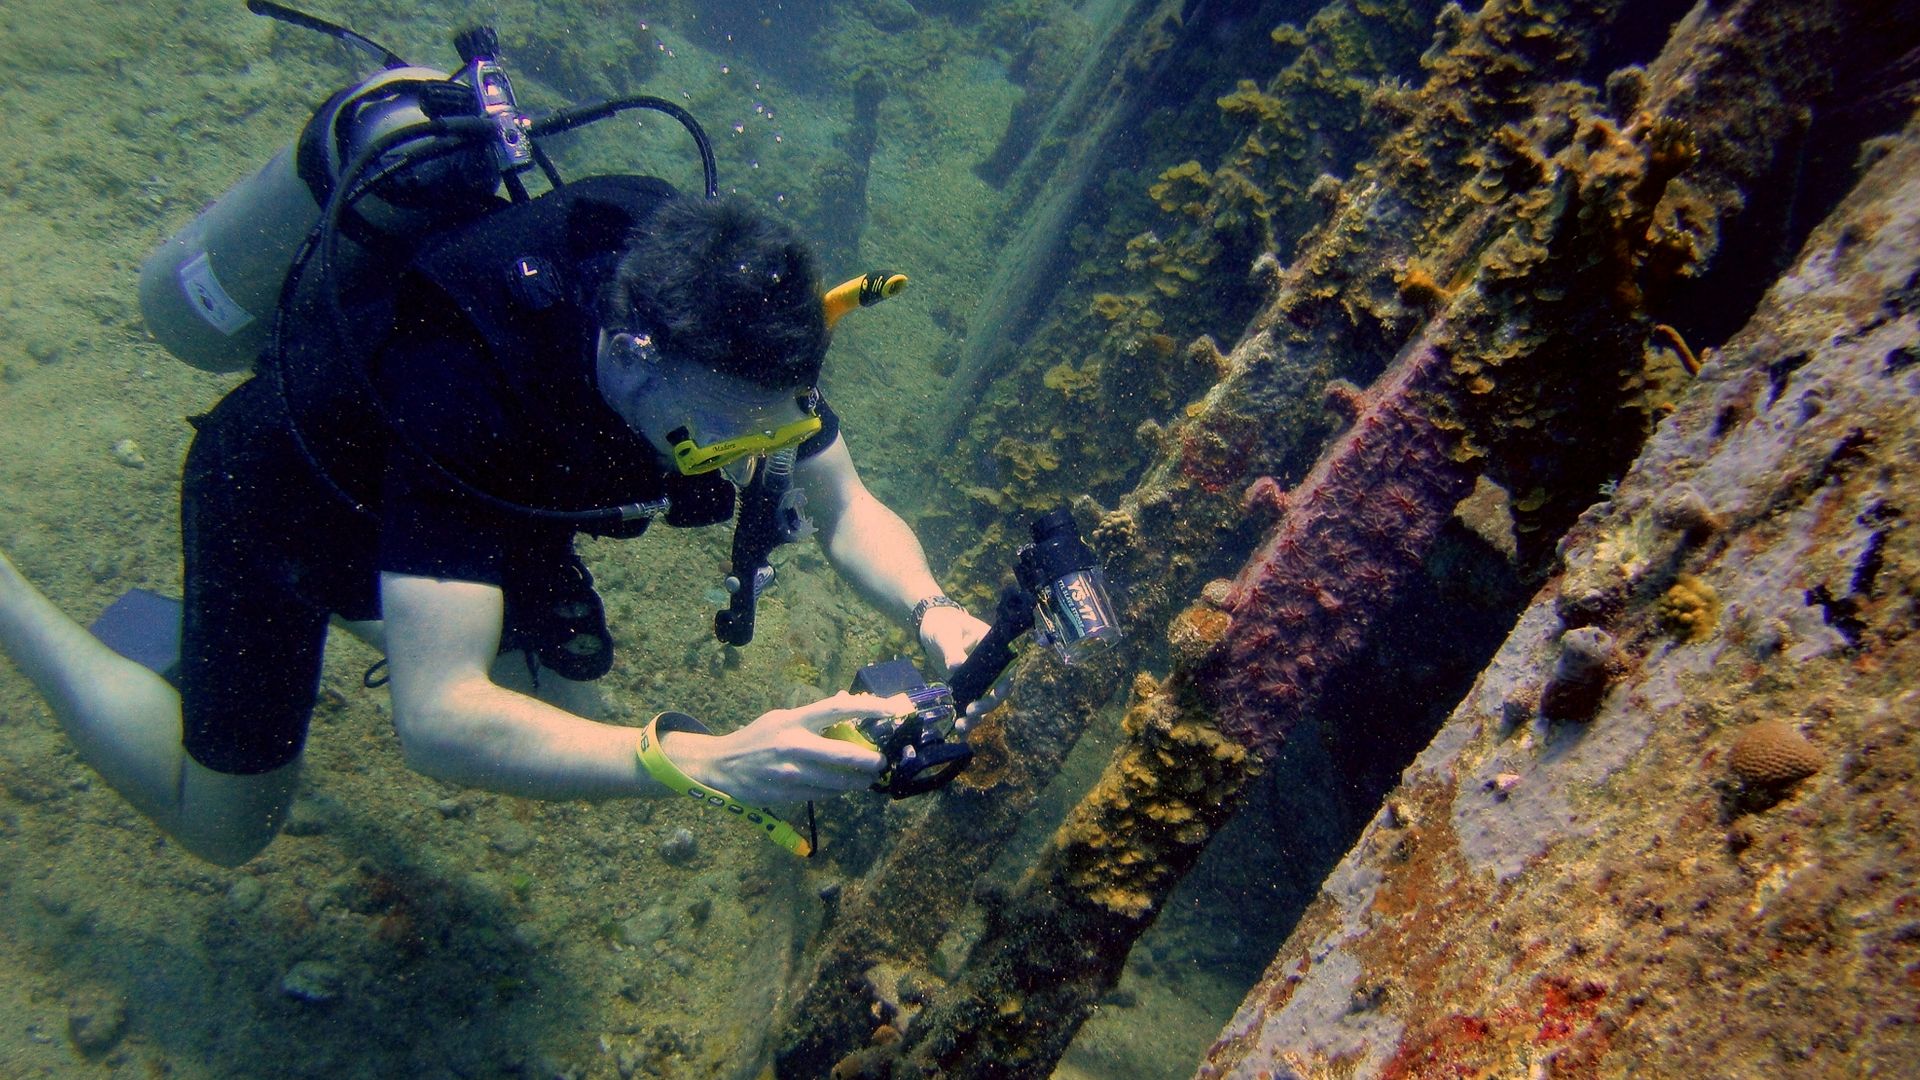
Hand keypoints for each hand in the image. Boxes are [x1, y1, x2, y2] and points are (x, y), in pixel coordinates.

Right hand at [660, 692, 898, 804]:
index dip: (867, 708)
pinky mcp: (788, 794)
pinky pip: (823, 795)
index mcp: (793, 720)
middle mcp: (794, 745)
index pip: (837, 709)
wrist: (722, 766)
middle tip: (880, 762)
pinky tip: (842, 787)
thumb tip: (846, 701)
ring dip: (858, 781)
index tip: (890, 710)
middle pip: (845, 753)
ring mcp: (791, 773)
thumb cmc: (756, 738)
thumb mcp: (781, 718)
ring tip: (866, 779)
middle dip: (870, 761)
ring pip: (838, 781)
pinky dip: (837, 791)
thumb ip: (813, 715)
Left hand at [918, 604, 1007, 719]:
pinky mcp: (966, 688)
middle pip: (997, 690)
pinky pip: (970, 704)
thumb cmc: (943, 624)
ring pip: (984, 702)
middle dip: (987, 704)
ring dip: (976, 716)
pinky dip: (966, 719)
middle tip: (971, 711)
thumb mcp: (946, 633)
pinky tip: (959, 731)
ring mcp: (978, 679)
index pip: (1007, 668)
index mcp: (994, 649)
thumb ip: (952, 649)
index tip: (995, 695)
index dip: (1005, 684)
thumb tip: (957, 665)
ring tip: (962, 726)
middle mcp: (991, 667)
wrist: (931, 627)